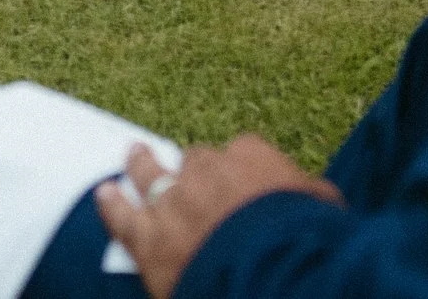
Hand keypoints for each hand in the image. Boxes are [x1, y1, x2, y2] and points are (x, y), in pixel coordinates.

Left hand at [95, 141, 339, 295]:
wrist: (266, 273)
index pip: (239, 154)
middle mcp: (207, 171)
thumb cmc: (301, 240)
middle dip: (194, 173)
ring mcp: (174, 201)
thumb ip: (314, 195)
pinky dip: (112, 206)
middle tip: (192, 181)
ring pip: (152, 175)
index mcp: (249, 157)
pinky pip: (123, 217)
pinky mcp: (149, 239)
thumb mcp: (323, 209)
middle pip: (195, 162)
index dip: (237, 172)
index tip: (239, 185)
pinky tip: (104, 194)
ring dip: (142, 164)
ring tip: (134, 153)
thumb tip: (323, 197)